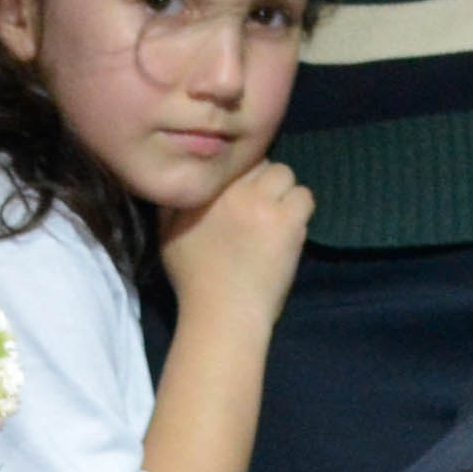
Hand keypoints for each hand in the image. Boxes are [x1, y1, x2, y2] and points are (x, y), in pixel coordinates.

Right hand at [161, 159, 314, 322]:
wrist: (222, 312)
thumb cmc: (194, 279)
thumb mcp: (168, 234)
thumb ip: (172, 203)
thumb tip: (181, 180)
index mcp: (203, 190)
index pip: (231, 159)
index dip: (241, 173)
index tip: (243, 192)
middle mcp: (232, 189)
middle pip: (260, 161)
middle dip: (263, 180)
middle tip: (262, 204)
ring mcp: (262, 203)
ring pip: (285, 174)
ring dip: (283, 192)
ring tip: (278, 216)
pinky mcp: (288, 221)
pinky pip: (304, 197)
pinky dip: (300, 209)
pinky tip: (290, 228)